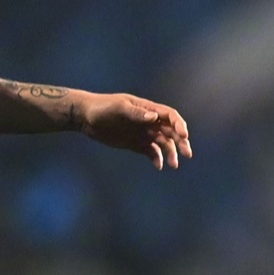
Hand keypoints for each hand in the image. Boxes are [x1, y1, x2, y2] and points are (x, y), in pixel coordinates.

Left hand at [77, 91, 193, 169]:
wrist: (86, 117)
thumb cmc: (102, 108)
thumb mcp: (118, 108)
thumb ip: (135, 113)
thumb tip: (154, 118)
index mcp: (147, 109)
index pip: (169, 115)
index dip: (179, 125)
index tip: (183, 136)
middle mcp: (149, 121)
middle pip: (170, 131)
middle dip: (181, 142)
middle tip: (187, 154)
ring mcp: (143, 133)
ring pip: (163, 143)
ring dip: (171, 153)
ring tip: (173, 165)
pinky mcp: (136, 143)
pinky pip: (151, 152)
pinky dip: (157, 159)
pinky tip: (159, 166)